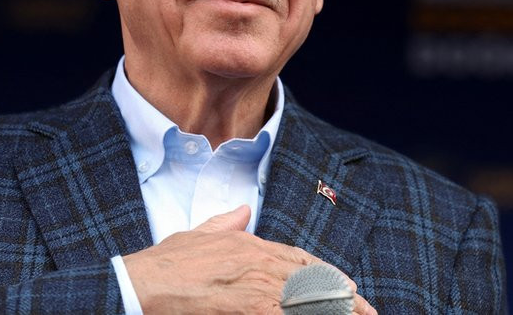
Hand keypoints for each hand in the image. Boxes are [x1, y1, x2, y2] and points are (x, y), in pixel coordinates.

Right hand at [123, 205, 376, 313]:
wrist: (142, 284)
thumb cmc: (165, 266)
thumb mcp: (197, 235)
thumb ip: (225, 223)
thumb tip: (245, 209)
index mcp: (248, 244)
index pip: (301, 259)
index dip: (330, 275)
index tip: (352, 290)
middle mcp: (257, 261)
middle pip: (314, 281)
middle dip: (346, 300)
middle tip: (370, 313)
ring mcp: (255, 286)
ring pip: (309, 299)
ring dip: (335, 310)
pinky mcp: (248, 308)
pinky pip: (286, 314)